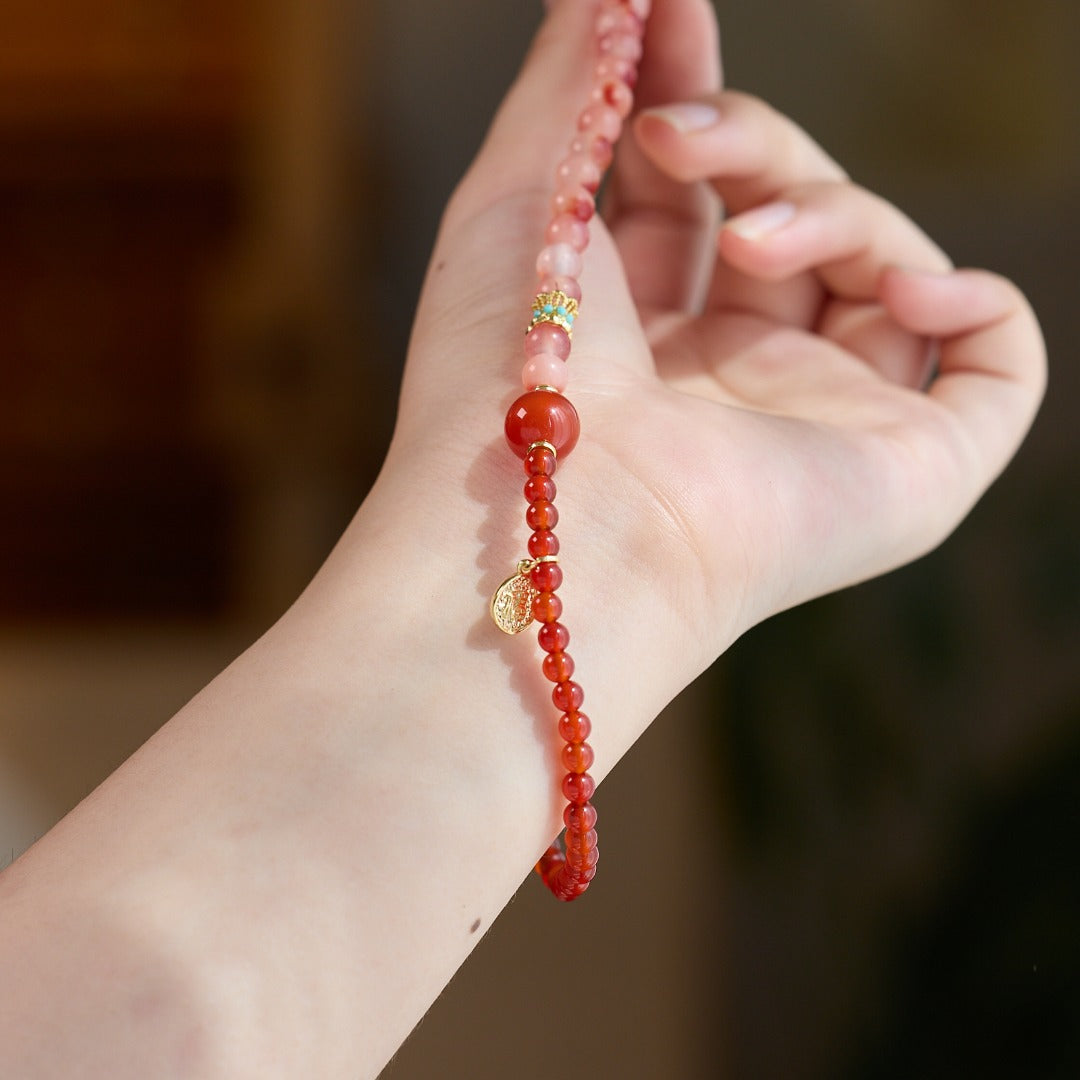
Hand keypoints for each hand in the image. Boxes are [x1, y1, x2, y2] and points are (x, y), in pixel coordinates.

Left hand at [388, 0, 1044, 683]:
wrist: (562, 525)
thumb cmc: (510, 378)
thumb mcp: (517, 198)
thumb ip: (569, 80)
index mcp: (638, 343)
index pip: (694, 202)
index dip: (694, 100)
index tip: (670, 12)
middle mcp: (730, 386)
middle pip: (790, 216)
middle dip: (749, 141)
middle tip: (678, 132)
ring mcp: (822, 425)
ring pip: (882, 264)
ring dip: (825, 209)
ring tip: (748, 244)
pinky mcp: (909, 471)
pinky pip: (993, 360)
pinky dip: (975, 297)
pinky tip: (904, 283)